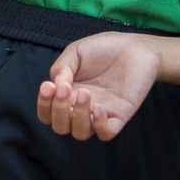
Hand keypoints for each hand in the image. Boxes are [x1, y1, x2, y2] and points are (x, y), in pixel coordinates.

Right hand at [36, 32, 161, 140]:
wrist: (136, 46)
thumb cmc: (104, 48)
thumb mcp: (76, 51)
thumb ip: (62, 67)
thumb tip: (55, 85)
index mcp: (67, 95)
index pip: (47, 113)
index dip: (43, 104)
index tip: (48, 86)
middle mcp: (81, 108)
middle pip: (61, 126)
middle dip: (58, 111)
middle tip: (64, 89)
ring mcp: (101, 113)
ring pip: (81, 133)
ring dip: (77, 117)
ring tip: (84, 93)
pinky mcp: (120, 115)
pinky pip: (106, 133)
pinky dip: (99, 125)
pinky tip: (98, 108)